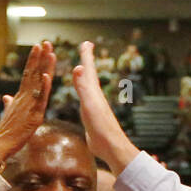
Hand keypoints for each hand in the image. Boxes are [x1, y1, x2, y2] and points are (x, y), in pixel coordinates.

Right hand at [0, 41, 55, 161]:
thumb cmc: (5, 132)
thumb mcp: (9, 114)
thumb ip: (9, 104)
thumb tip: (6, 97)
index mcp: (20, 97)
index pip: (29, 75)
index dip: (34, 61)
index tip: (38, 47)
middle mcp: (24, 97)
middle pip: (34, 73)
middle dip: (40, 57)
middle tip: (46, 42)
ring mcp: (28, 104)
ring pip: (37, 82)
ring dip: (44, 66)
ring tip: (48, 51)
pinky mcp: (33, 115)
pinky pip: (40, 99)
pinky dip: (44, 87)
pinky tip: (47, 76)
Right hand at [72, 41, 139, 173]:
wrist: (111, 147)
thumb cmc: (101, 128)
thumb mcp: (89, 105)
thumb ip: (83, 87)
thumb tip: (79, 67)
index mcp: (94, 92)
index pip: (89, 70)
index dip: (86, 56)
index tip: (86, 42)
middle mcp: (95, 96)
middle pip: (90, 74)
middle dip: (87, 60)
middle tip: (86, 46)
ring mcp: (95, 106)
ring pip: (89, 85)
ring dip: (86, 75)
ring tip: (83, 68)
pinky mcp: (93, 116)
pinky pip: (86, 98)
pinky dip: (84, 91)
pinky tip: (85, 94)